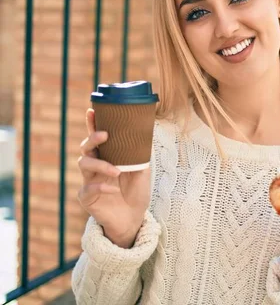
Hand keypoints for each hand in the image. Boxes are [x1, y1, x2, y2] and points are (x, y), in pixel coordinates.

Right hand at [77, 108, 151, 247]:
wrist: (134, 219)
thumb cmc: (136, 192)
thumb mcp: (142, 172)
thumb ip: (140, 156)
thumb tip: (145, 136)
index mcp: (107, 157)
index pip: (98, 138)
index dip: (93, 124)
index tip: (92, 110)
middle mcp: (95, 167)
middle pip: (86, 148)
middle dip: (93, 139)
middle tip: (105, 135)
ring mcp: (89, 181)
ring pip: (84, 164)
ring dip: (101, 165)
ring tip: (116, 171)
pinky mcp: (87, 198)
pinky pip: (88, 188)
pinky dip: (101, 187)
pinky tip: (113, 189)